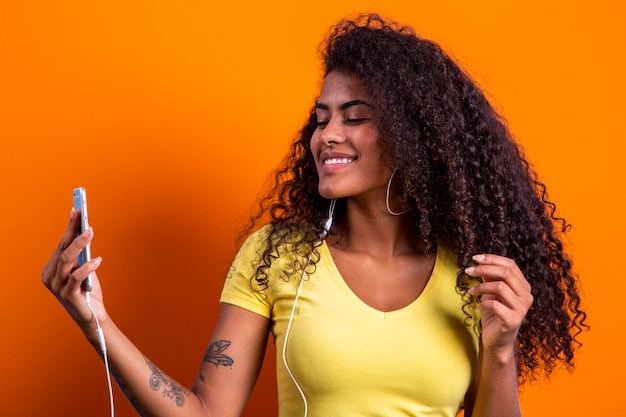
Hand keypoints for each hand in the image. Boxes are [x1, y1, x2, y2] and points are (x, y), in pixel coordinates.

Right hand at [41, 208, 106, 333]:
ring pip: (66, 259)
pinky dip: (87, 266)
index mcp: (52, 269)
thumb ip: (82, 255)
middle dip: (73, 231)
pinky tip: (97, 260)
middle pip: (62, 249)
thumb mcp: (84, 269)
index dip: (69, 227)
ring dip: (79, 244)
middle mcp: (50, 277)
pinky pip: (76, 276)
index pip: (61, 244)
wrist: (92, 315)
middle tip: (84, 219)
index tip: (76, 210)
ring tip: (90, 233)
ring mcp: (57, 286)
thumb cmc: (88, 290)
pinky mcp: (67, 295)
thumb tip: (87, 232)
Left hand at [465, 254, 532, 357]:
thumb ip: (490, 277)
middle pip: (506, 273)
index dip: (492, 259)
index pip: (510, 265)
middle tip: (468, 271)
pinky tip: (479, 306)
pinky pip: (495, 305)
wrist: (496, 340)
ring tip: (472, 292)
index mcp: (523, 286)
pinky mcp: (513, 321)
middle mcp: (526, 296)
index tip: (475, 258)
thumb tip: (480, 261)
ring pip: (500, 287)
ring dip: (481, 287)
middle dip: (484, 269)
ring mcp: (522, 309)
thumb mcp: (491, 291)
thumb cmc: (494, 314)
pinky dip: (483, 303)